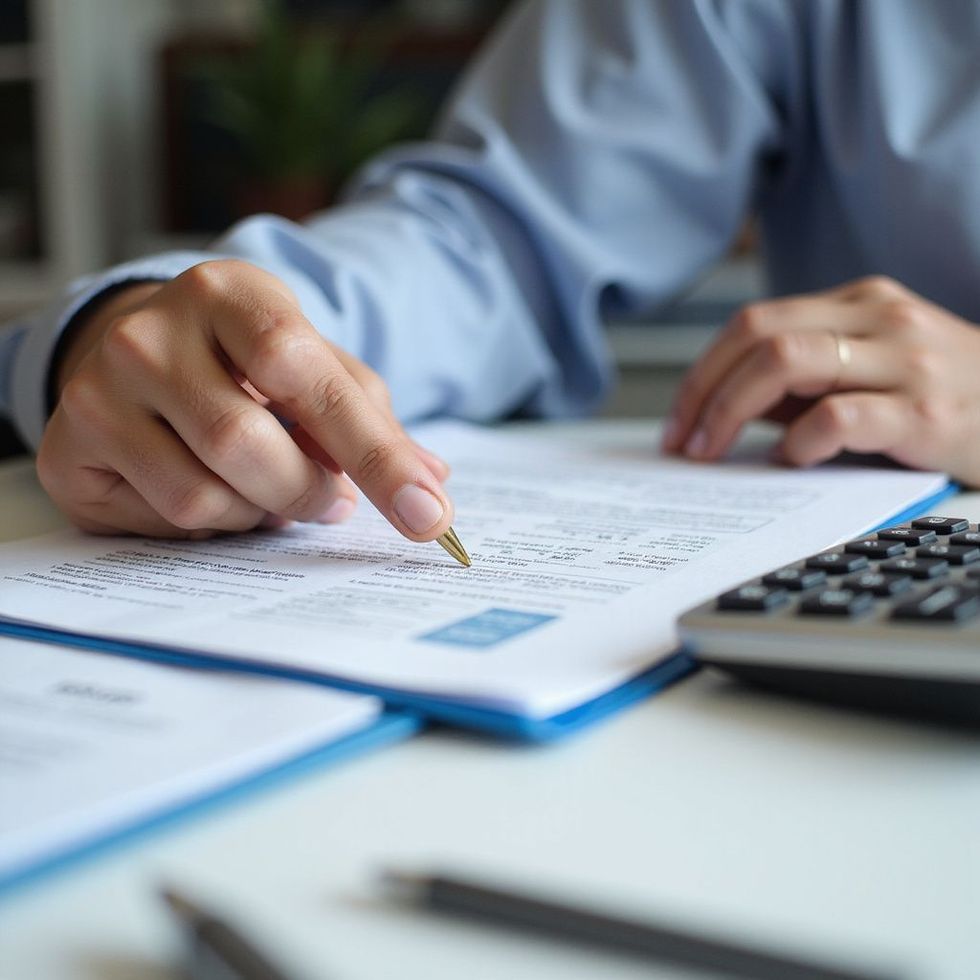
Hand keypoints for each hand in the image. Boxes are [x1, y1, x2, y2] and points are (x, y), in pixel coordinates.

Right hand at [38, 260, 453, 539]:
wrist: (141, 348)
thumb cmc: (246, 361)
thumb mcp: (314, 365)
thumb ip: (370, 417)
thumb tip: (432, 479)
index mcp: (230, 293)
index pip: (307, 374)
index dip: (373, 451)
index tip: (428, 514)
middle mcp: (150, 331)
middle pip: (248, 447)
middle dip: (309, 493)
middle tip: (332, 500)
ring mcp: (99, 388)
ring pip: (204, 497)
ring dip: (259, 512)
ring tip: (265, 484)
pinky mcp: (67, 446)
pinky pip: (163, 519)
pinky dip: (212, 522)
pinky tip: (213, 486)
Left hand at [662, 276, 979, 484]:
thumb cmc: (947, 398)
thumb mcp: (872, 373)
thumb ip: (804, 382)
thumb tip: (724, 408)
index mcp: (860, 304)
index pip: (754, 321)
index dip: (702, 371)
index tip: (679, 419)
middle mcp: (880, 320)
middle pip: (759, 335)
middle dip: (704, 390)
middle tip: (684, 440)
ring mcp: (907, 361)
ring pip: (788, 360)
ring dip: (732, 411)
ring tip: (715, 450)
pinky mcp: (927, 412)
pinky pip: (839, 416)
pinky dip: (798, 441)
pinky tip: (791, 460)